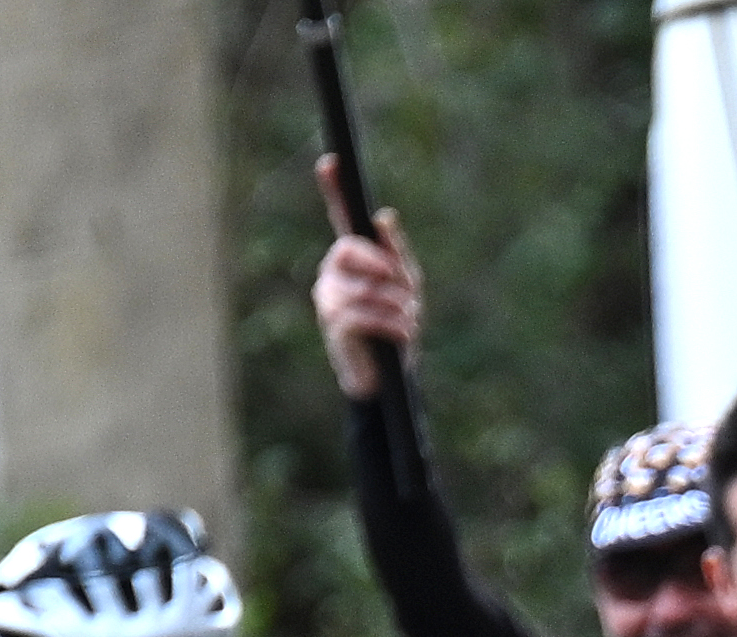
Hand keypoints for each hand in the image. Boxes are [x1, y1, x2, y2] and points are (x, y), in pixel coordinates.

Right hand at [309, 166, 420, 401]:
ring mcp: (329, 299)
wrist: (390, 376)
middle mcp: (333, 274)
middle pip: (353, 251)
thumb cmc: (397, 326)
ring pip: (367, 288)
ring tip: (408, 322)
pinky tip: (403, 335)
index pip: (341, 218)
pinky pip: (366, 314)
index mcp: (352, 259)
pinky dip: (394, 325)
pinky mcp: (334, 325)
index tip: (331, 161)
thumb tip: (383, 217)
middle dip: (387, 272)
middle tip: (408, 296)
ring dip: (398, 306)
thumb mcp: (406, 287)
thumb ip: (395, 253)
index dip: (335, 190)